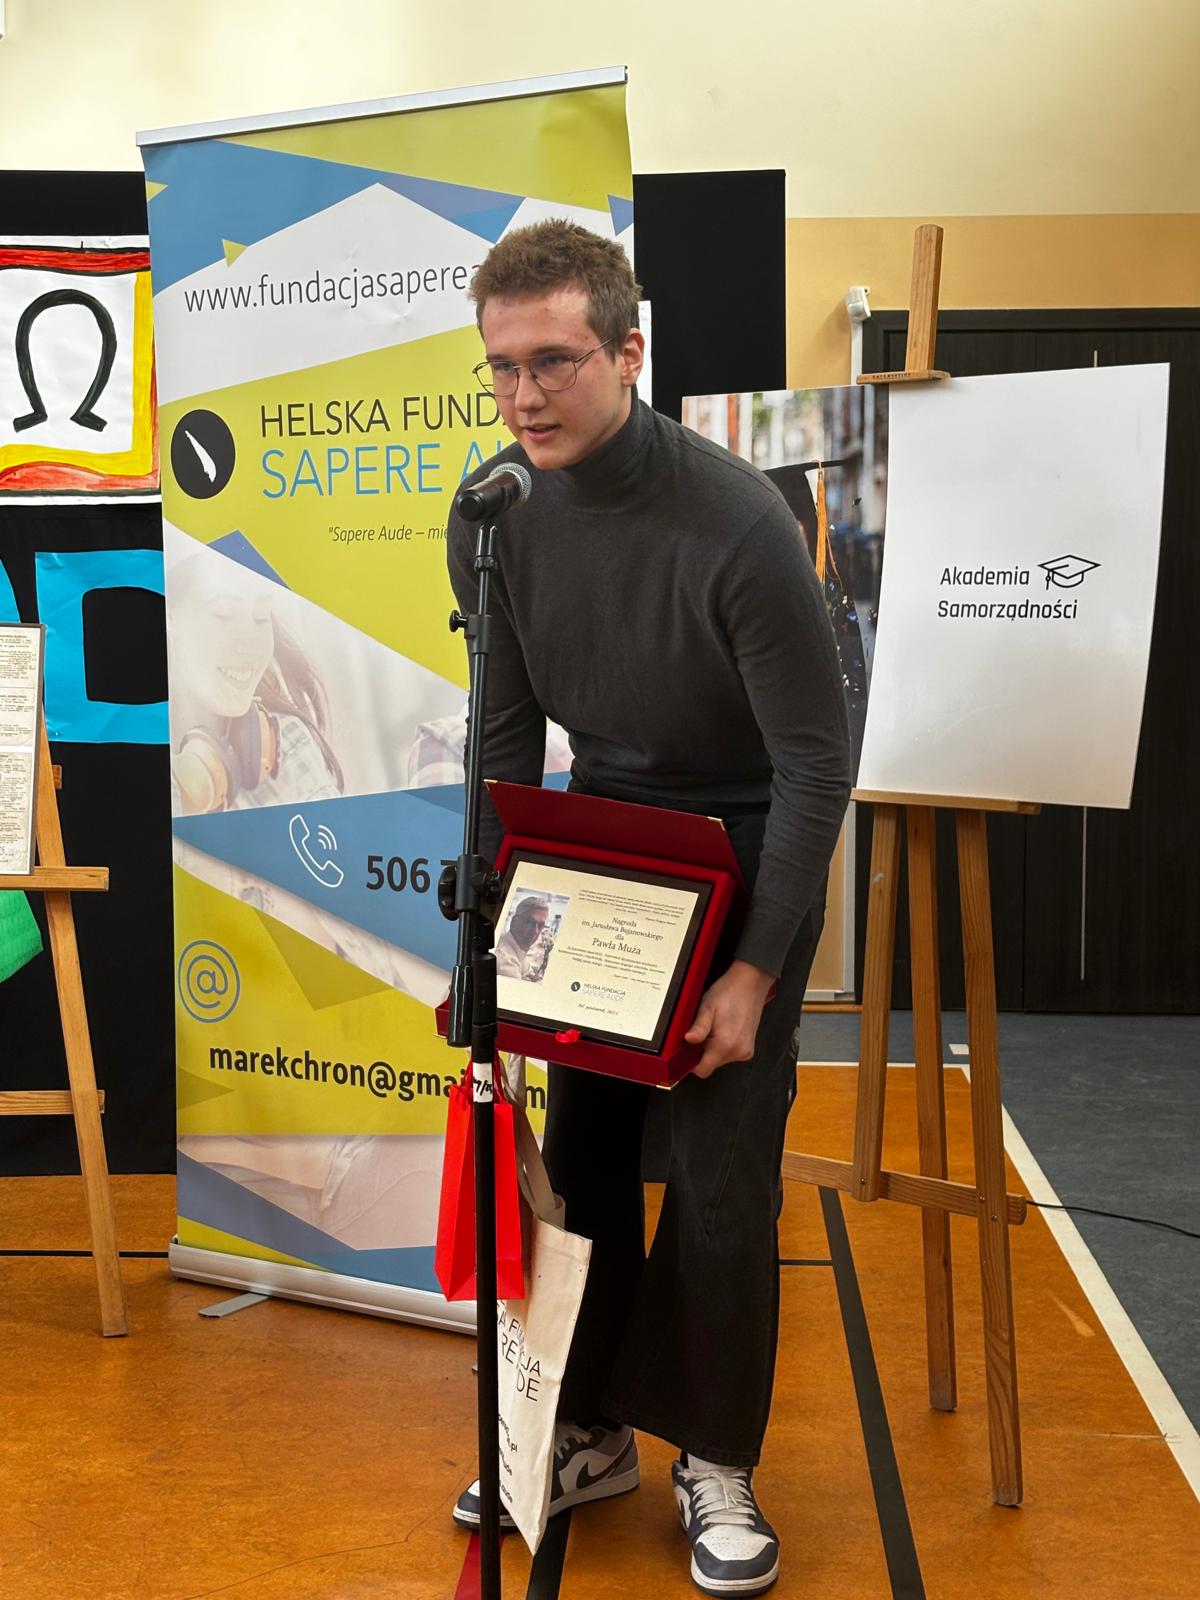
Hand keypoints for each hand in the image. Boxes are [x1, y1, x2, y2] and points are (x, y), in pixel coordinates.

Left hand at [684, 960, 774, 1078]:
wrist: (750, 982)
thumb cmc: (730, 992)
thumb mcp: (706, 1007)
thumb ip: (698, 1027)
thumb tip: (688, 1040)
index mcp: (725, 1044)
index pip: (703, 1070)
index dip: (691, 1062)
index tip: (687, 1050)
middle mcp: (738, 1051)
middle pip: (711, 1064)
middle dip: (702, 1051)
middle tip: (703, 1030)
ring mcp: (745, 1051)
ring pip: (720, 1059)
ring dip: (713, 1047)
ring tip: (715, 1026)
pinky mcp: (748, 1048)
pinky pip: (730, 1053)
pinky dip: (723, 1045)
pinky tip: (724, 1029)